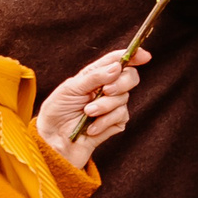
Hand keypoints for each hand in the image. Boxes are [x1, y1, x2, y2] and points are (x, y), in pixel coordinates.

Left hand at [34, 48, 147, 167]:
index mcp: (95, 76)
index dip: (133, 56)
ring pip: (123, 98)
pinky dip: (104, 121)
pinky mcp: (115, 123)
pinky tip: (91, 128)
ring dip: (104, 106)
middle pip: (129, 77)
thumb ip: (94, 77)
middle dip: (120, 83)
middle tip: (106, 91)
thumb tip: (117, 67)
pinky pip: (120, 116)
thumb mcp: (70, 89)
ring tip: (87, 113)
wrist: (53, 142)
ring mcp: (112, 106)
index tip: (144, 56)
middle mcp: (106, 89)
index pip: (117, 61)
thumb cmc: (57, 112)